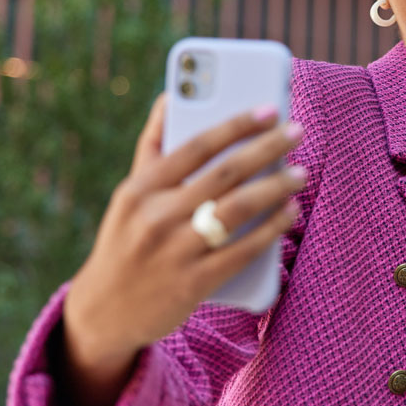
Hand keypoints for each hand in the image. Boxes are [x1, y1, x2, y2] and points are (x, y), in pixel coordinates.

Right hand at [57, 94, 304, 405]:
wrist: (105, 311)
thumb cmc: (127, 238)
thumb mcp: (130, 192)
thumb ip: (153, 145)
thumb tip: (171, 94)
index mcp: (140, 189)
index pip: (195, 146)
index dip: (235, 124)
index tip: (269, 109)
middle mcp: (156, 217)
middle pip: (224, 174)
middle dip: (267, 149)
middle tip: (296, 132)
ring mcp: (176, 252)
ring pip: (238, 210)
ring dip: (276, 187)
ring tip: (300, 173)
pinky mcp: (194, 283)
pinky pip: (243, 250)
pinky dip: (271, 228)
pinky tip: (289, 212)